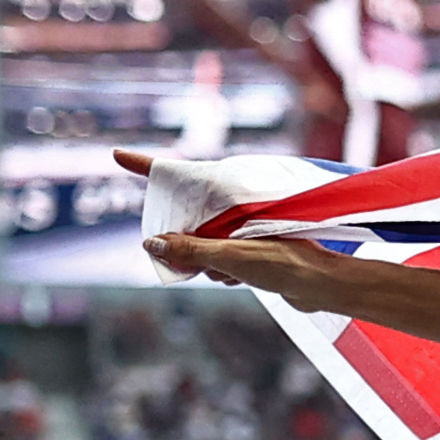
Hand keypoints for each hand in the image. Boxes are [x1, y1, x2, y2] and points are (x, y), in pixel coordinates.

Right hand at [114, 156, 318, 294]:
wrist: (321, 286)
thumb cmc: (284, 264)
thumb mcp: (231, 257)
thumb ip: (191, 249)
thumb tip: (152, 242)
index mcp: (229, 201)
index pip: (181, 180)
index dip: (148, 168)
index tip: (118, 153)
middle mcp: (233, 212)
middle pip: (187, 222)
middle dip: (186, 245)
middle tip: (206, 262)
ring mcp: (241, 232)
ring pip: (201, 246)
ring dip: (209, 264)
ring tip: (236, 272)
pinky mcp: (250, 252)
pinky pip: (219, 261)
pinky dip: (223, 273)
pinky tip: (243, 280)